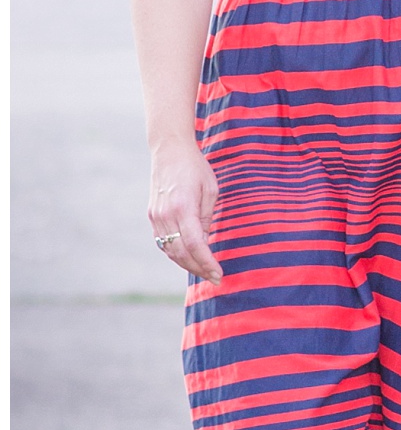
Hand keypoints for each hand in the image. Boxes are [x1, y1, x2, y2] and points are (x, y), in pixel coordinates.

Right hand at [147, 144, 222, 282]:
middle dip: (199, 269)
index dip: (207, 263)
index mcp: (183, 208)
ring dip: (187, 265)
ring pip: (170, 251)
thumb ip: (206, 218)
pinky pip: (163, 243)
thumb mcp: (210, 190)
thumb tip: (205, 243)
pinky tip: (189, 258)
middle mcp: (166, 216)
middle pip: (182, 253)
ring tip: (204, 272)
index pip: (196, 245)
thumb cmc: (195, 168)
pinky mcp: (153, 216)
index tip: (219, 274)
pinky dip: (176, 254)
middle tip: (215, 279)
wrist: (169, 151)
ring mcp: (156, 217)